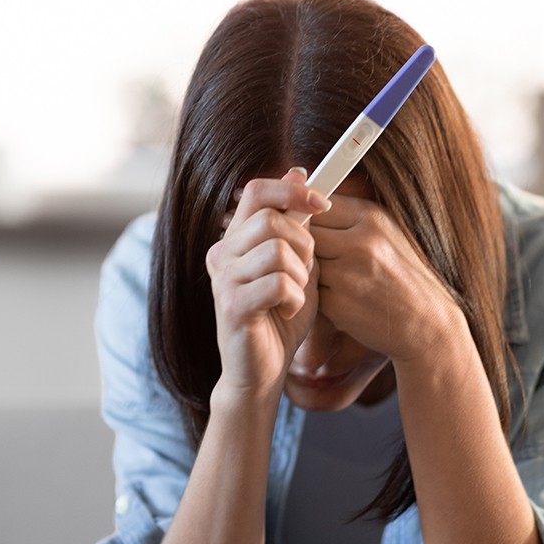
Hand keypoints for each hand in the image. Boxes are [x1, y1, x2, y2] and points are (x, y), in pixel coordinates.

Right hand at [205, 168, 331, 403]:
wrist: (262, 373)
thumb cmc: (279, 319)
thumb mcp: (296, 265)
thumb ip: (297, 225)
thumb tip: (299, 171)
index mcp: (235, 240)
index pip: (256, 191)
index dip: (291, 190)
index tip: (322, 204)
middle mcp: (221, 254)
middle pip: (270, 219)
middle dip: (303, 243)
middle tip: (307, 272)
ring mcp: (222, 279)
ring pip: (276, 250)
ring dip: (299, 275)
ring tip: (294, 296)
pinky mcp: (231, 305)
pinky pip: (277, 283)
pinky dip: (294, 299)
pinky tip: (286, 313)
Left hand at [309, 195, 465, 365]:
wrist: (426, 322)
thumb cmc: (405, 276)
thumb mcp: (388, 233)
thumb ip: (351, 218)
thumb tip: (307, 201)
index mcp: (372, 219)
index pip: (316, 205)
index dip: (308, 217)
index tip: (310, 228)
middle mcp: (360, 243)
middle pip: (307, 233)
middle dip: (308, 245)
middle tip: (323, 257)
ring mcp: (347, 275)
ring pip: (306, 262)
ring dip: (313, 271)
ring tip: (338, 279)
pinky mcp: (337, 304)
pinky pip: (312, 291)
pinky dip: (321, 296)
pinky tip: (343, 299)